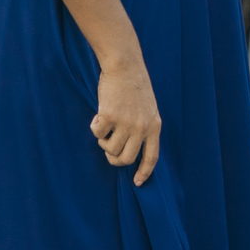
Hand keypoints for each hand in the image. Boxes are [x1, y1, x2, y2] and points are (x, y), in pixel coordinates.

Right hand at [91, 57, 160, 184]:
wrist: (124, 66)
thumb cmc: (134, 86)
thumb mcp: (148, 109)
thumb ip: (143, 128)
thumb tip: (132, 149)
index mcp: (154, 126)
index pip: (152, 157)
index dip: (144, 172)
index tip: (138, 182)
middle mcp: (141, 128)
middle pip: (127, 159)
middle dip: (115, 160)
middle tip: (109, 152)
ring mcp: (126, 123)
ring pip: (110, 148)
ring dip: (103, 141)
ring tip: (105, 125)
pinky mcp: (110, 117)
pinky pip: (97, 133)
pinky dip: (95, 127)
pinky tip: (99, 115)